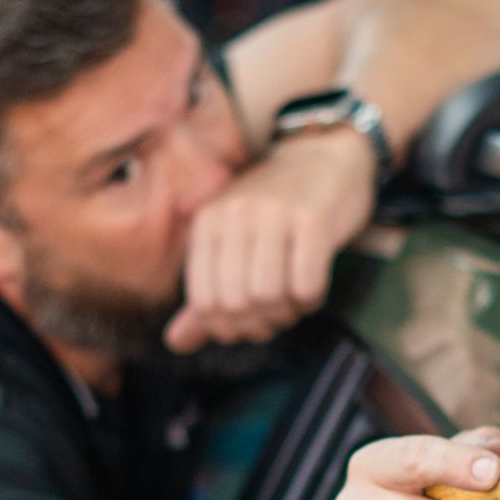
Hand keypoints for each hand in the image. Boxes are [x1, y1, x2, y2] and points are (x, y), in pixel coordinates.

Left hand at [165, 129, 376, 353]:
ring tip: (293, 301)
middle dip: (258, 324)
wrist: (324, 156)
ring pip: (270, 297)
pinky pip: (307, 286)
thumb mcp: (232, 244)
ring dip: (286, 313)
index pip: (204, 302)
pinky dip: (310, 300)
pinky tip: (312, 289)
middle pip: (237, 304)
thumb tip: (175, 343)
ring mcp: (275, 214)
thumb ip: (205, 295)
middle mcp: (235, 214)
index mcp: (207, 222)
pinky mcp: (314, 219)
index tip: (246, 324)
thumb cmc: (274, 211)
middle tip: (274, 316)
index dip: (226, 328)